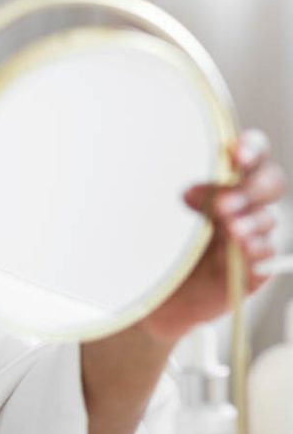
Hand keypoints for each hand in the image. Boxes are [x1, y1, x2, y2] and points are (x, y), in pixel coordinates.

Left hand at [138, 130, 285, 343]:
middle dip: (250, 189)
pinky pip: (267, 252)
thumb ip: (184, 194)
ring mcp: (253, 231)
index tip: (237, 154)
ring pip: (268, 217)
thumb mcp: (164, 207)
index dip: (251, 148)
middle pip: (270, 182)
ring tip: (229, 227)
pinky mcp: (255, 263)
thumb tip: (189, 194)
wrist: (162, 284)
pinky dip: (257, 247)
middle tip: (221, 203)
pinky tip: (243, 245)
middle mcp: (245, 199)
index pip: (251, 151)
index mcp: (226, 175)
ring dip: (250, 220)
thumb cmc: (162, 234)